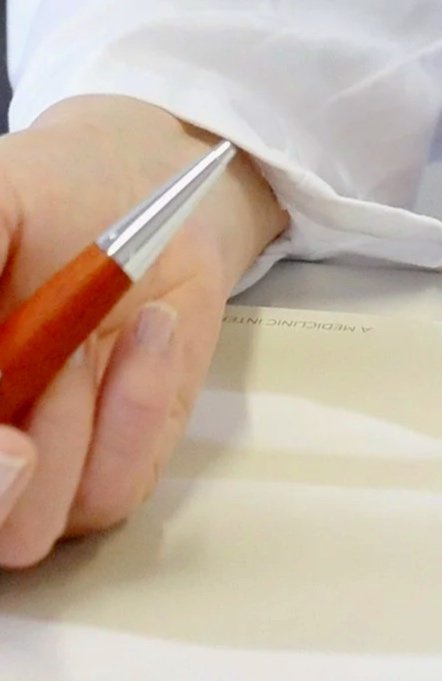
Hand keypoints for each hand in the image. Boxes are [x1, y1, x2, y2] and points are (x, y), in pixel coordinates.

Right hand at [0, 96, 285, 571]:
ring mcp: (37, 470)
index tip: (2, 440)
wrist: (150, 190)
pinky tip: (145, 332)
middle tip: (27, 425)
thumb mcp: (1, 199)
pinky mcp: (110, 470)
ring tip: (80, 340)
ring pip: (26, 527)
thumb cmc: (52, 193)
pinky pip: (110, 488)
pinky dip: (134, 408)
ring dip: (62, 428)